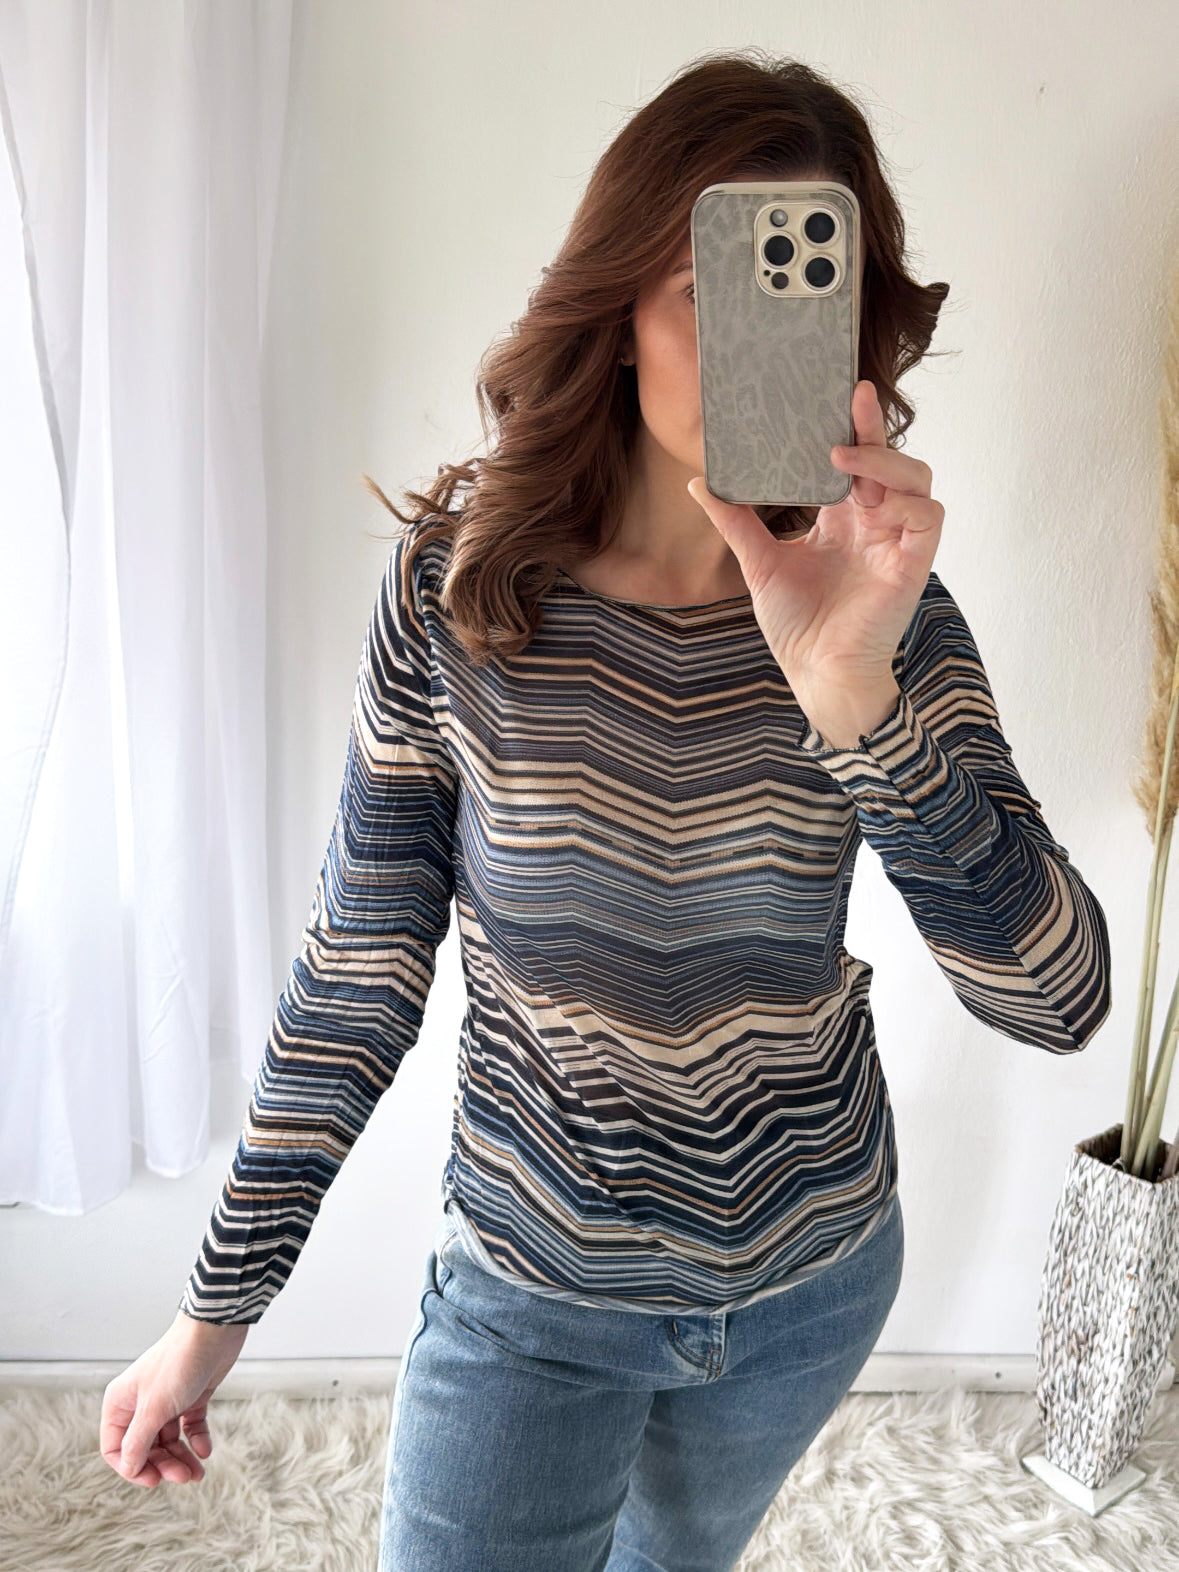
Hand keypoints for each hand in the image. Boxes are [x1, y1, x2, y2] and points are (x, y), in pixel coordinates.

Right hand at [100, 1311, 248, 1487]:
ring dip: (181, 1458)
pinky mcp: (191, 1396)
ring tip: (197, 1473)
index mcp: (121, 1403)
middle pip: (145, 1448)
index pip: (115, 1448)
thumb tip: (128, 1468)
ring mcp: (167, 1400)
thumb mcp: (154, 1409)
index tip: (153, 1480)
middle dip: (163, 1464)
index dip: (132, 1468)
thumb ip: (138, 1442)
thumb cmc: (179, 1364)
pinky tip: (205, 1451)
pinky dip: (196, 1440)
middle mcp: (141, 1403)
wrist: (214, 1331)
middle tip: (184, 1476)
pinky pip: (190, 1427)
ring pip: (168, 1441)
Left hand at [687, 379, 942, 700]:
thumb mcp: (758, 562)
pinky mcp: (912, 564)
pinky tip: (876, 499)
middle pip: (890, 457)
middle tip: (851, 396)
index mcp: (845, 518)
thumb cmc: (798, 625)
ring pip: (917, 477)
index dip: (852, 428)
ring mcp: (897, 541)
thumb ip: (736, 521)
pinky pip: (928, 517)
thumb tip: (699, 482)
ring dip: (886, 460)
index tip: (833, 393)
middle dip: (874, 426)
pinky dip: (909, 501)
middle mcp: (875, 523)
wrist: (815, 673)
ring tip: (843, 455)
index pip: (855, 460)